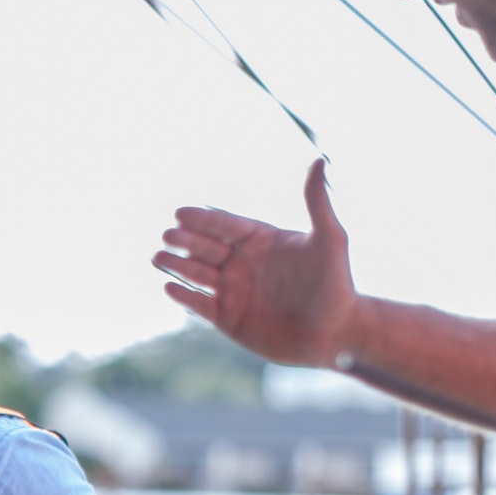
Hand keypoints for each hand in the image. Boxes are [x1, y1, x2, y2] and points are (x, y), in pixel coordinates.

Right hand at [153, 158, 357, 367]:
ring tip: (159, 258)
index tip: (181, 212)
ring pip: (197, 274)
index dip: (203, 219)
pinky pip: (199, 305)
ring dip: (177, 265)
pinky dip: (183, 296)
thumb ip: (317, 201)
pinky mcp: (228, 319)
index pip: (226, 225)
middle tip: (168, 235)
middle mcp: (244, 263)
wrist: (335, 335)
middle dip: (185, 240)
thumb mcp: (330, 239)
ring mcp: (234, 291)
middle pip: (206, 247)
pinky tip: (169, 287)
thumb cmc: (336, 285)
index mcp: (261, 241)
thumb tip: (320, 160)